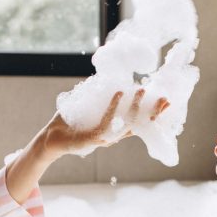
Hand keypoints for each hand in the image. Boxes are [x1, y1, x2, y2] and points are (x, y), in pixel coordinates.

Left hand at [43, 89, 170, 156]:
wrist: (51, 138)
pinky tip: (119, 94)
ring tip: (142, 90)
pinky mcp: (94, 138)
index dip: (152, 113)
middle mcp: (113, 136)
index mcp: (114, 130)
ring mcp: (105, 138)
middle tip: (165, 99)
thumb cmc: (69, 123)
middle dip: (153, 112)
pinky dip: (114, 107)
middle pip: (139, 125)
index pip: (138, 122)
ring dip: (135, 107)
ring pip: (125, 123)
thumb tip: (108, 78)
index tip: (166, 102)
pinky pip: (107, 121)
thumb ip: (98, 97)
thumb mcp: (87, 108)